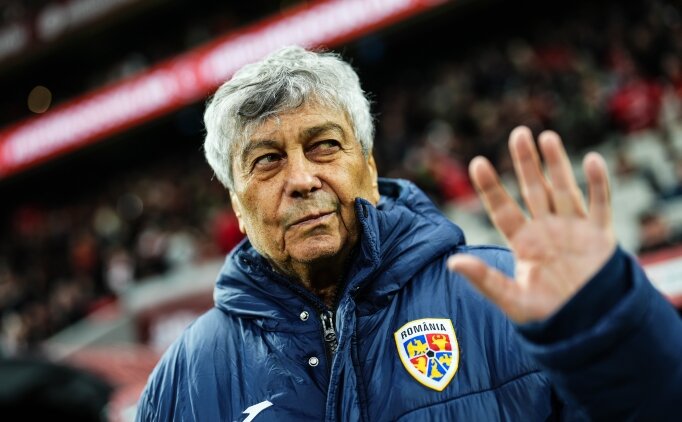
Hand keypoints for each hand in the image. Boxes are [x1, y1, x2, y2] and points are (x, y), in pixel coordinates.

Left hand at [447, 126, 615, 322]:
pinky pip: (599, 205)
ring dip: (557, 164)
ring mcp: (574, 230)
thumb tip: (451, 263)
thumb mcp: (512, 299)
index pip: (503, 209)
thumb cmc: (547, 316)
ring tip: (546, 136)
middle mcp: (547, 230)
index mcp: (524, 243)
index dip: (491, 187)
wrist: (588, 328)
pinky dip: (597, 184)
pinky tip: (590, 160)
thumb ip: (484, 280)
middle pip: (534, 190)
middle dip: (526, 163)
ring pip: (563, 189)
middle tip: (518, 133)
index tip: (477, 163)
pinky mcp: (601, 237)